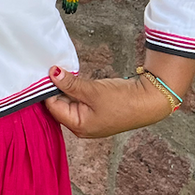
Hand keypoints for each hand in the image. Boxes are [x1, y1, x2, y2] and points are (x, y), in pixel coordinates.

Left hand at [44, 66, 173, 138]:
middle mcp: (80, 126)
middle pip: (58, 104)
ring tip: (63, 71)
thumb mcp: (92, 90)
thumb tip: (52, 73)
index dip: (47, 89)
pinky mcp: (94, 110)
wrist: (149, 100)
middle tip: (52, 68)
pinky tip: (73, 78)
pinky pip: (77, 98)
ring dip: (65, 86)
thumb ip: (70, 83)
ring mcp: (88, 119)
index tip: (45, 71)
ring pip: (68, 100)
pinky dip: (75, 88)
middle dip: (55, 87)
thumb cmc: (123, 100)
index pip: (52, 107)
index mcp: (78, 126)